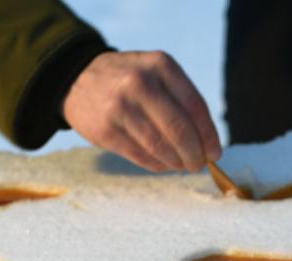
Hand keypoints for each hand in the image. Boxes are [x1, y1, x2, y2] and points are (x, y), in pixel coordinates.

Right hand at [62, 51, 221, 172]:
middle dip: (195, 154)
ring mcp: (120, 107)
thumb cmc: (128, 80)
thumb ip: (181, 100)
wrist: (76, 78)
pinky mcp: (106, 131)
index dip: (209, 135)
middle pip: (180, 130)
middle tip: (199, 164)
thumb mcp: (155, 73)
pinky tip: (163, 163)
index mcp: (161, 66)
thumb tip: (207, 143)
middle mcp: (140, 83)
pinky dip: (158, 165)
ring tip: (182, 165)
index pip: (195, 107)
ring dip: (177, 162)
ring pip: (161, 147)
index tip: (215, 152)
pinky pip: (141, 156)